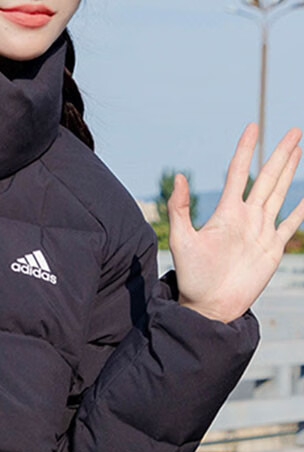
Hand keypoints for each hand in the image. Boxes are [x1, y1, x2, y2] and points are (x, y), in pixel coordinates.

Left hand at [166, 122, 303, 323]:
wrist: (208, 305)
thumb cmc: (192, 276)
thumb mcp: (182, 241)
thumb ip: (180, 209)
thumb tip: (179, 175)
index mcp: (226, 213)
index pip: (238, 173)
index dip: (245, 150)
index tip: (252, 127)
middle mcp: (246, 217)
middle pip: (267, 178)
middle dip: (280, 154)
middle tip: (293, 131)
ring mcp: (261, 231)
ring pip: (280, 194)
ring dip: (290, 172)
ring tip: (298, 150)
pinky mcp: (272, 248)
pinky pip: (291, 224)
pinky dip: (302, 209)